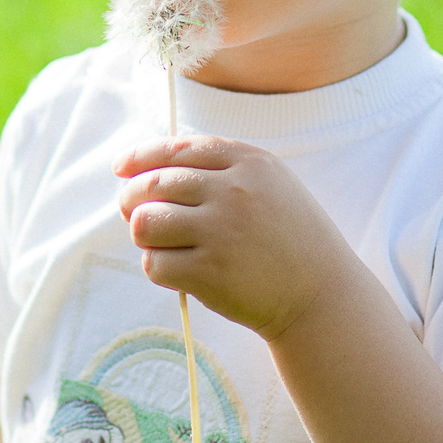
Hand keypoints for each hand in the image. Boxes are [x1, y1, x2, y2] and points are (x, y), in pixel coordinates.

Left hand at [114, 134, 362, 338]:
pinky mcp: (209, 273)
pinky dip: (158, 267)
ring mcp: (220, 232)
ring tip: (159, 243)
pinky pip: (155, 264)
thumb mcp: (270, 184)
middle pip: (152, 184)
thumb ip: (221, 168)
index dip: (141, 157)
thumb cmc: (289, 237)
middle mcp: (233, 191)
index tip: (121, 167)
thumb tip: (148, 167)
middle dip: (130, 198)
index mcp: (248, 162)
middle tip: (130, 212)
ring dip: (143, 234)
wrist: (321, 293)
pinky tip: (178, 270)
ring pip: (145, 223)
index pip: (177, 149)